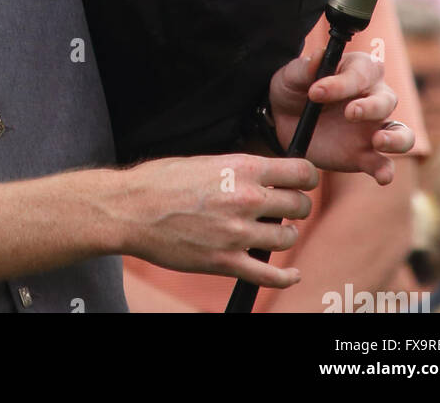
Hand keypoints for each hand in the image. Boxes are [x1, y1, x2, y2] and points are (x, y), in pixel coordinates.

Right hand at [114, 154, 317, 289]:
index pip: (301, 172)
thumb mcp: (206, 161)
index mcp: (241, 168)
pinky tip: (292, 274)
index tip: (303, 182)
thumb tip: (265, 177)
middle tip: (284, 208)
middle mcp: (246, 198)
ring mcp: (238, 233)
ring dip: (284, 235)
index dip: (307, 178)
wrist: (131, 209)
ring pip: (288, 238)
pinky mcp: (227, 262)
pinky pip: (270, 275)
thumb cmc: (162, 181)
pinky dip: (287, 277)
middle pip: (300, 206)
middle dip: (296, 206)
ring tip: (271, 231)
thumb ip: (239, 170)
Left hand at [269, 48, 414, 182]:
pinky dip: (386, 170)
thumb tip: (319, 56)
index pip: (360, 73)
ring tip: (378, 141)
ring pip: (400, 132)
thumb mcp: (291, 75)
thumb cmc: (293, 88)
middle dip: (371, 106)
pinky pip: (383, 164)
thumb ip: (305, 68)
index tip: (315, 92)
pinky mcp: (365, 155)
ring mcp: (373, 129)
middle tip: (350, 112)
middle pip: (386, 100)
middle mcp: (372, 97)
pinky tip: (382, 177)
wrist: (282, 120)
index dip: (341, 82)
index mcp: (356, 70)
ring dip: (396, 138)